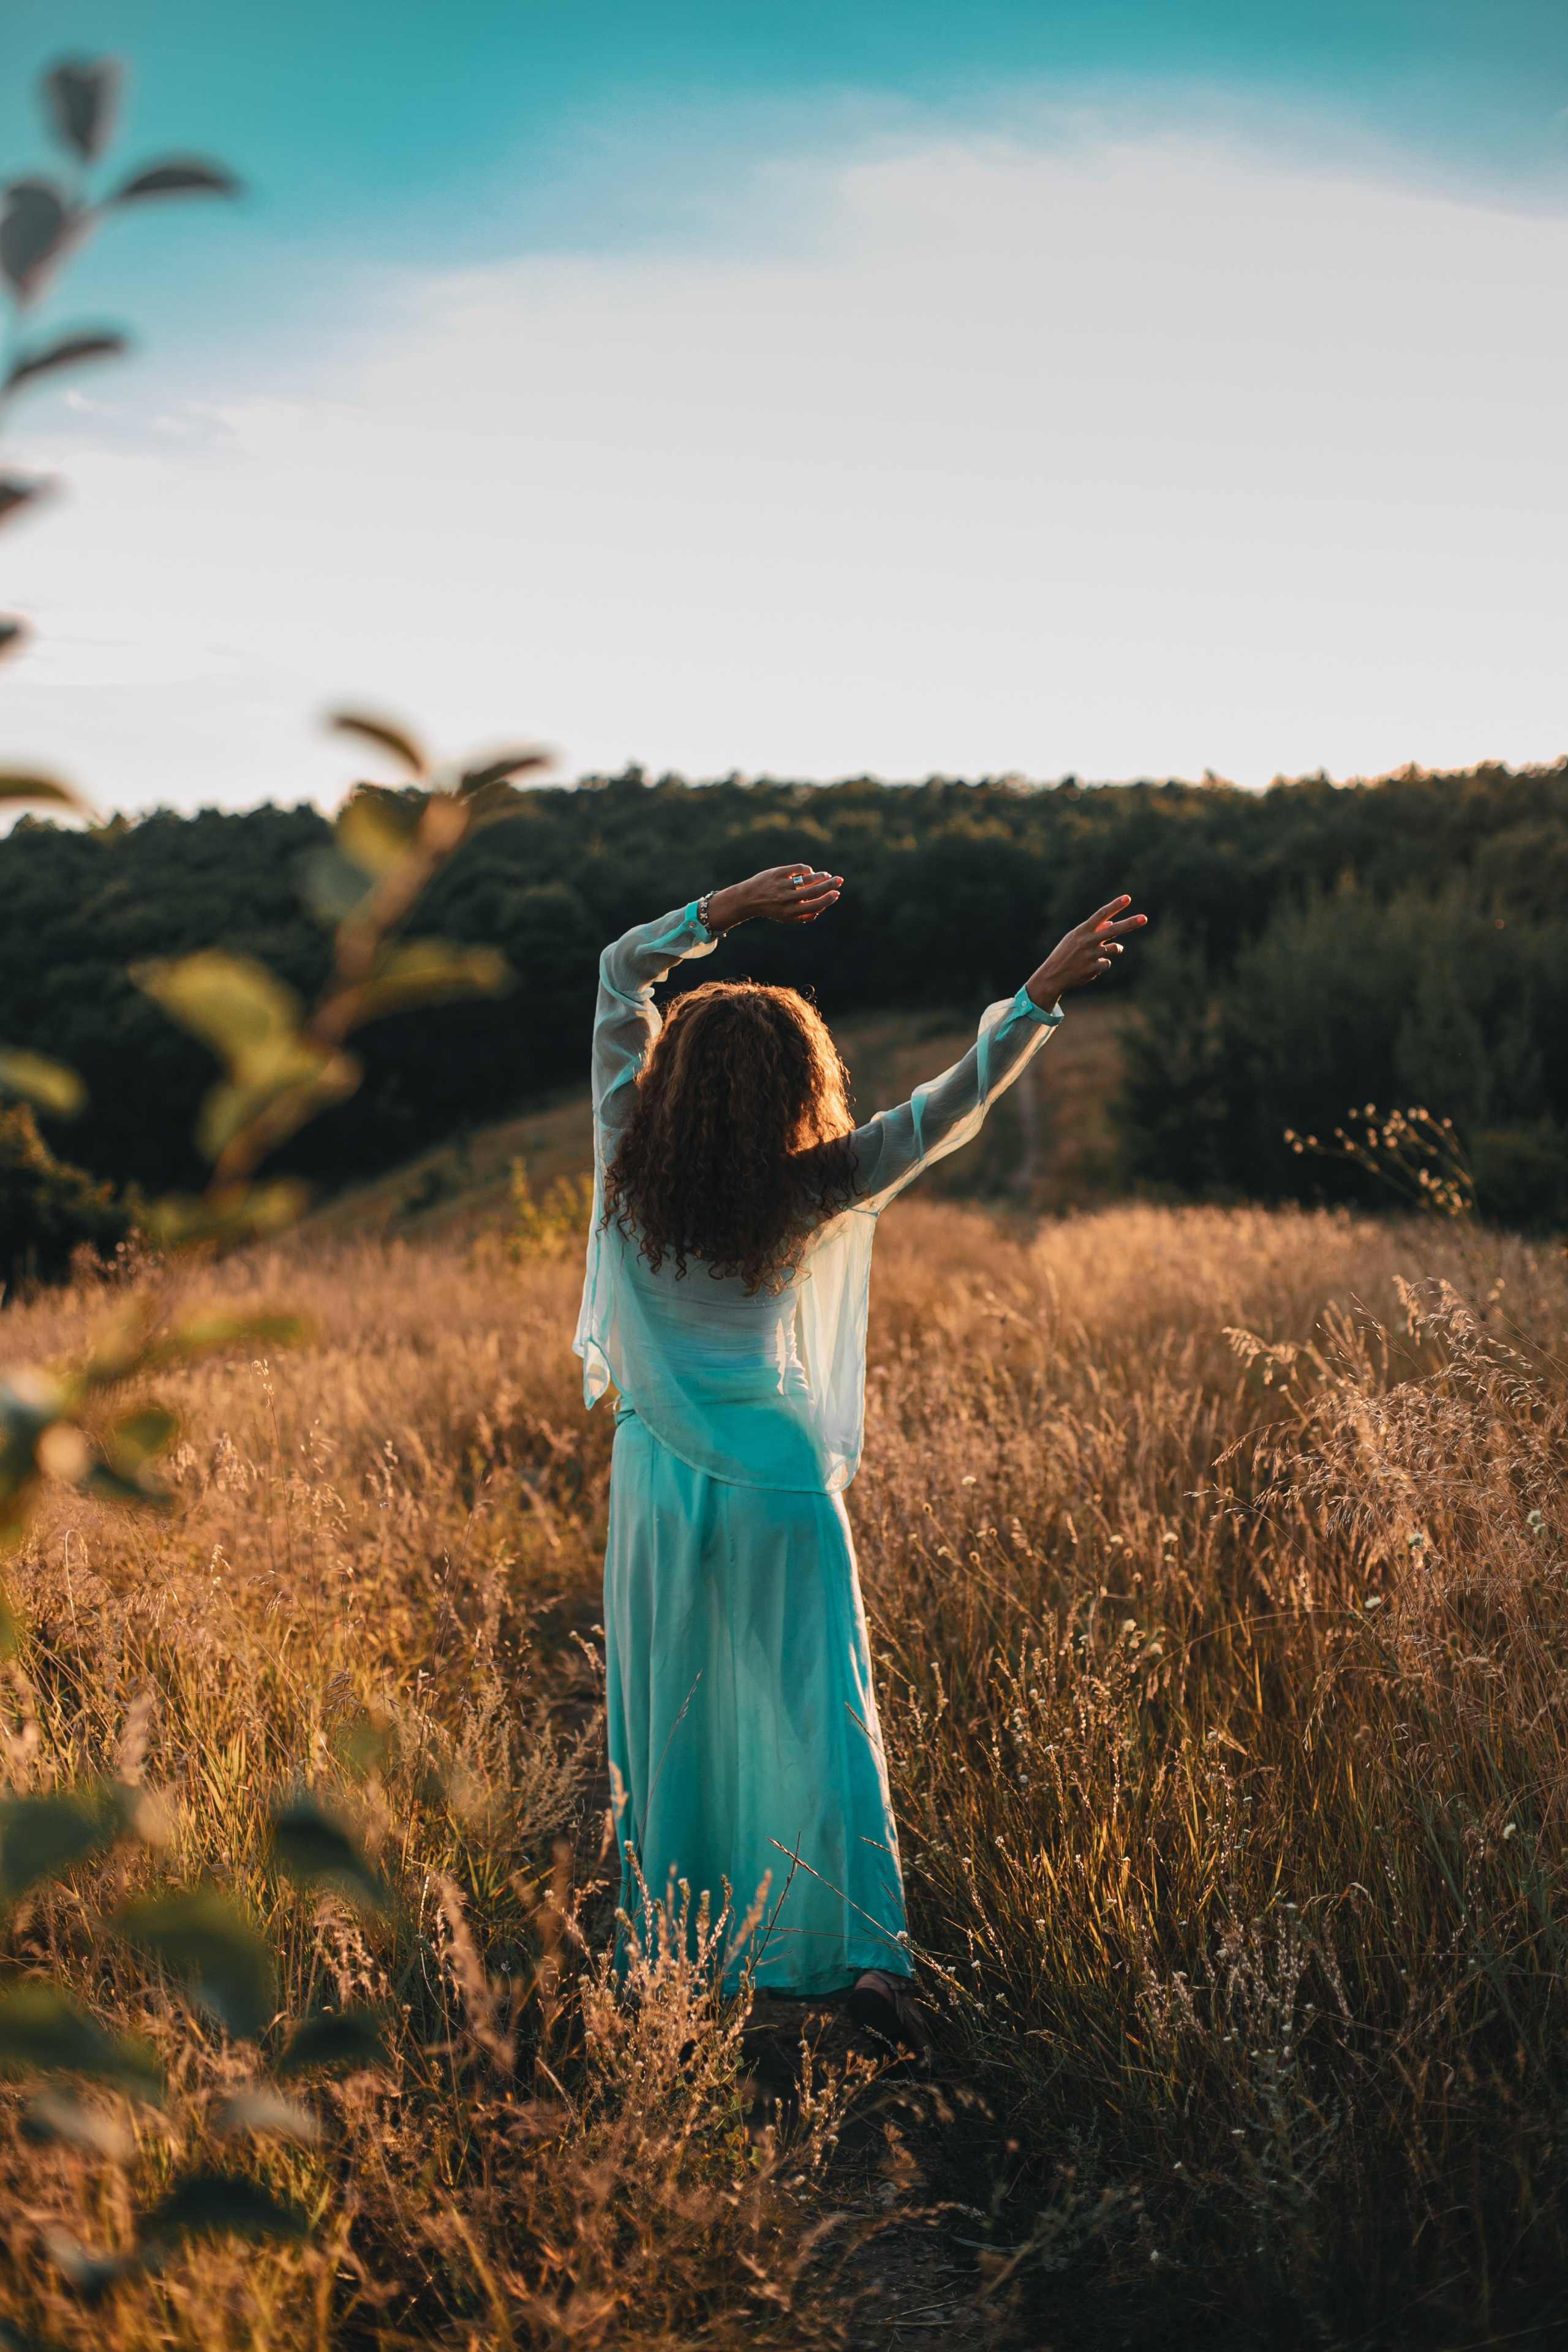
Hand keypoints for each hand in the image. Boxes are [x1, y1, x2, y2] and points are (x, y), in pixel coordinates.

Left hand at [705, 865, 842, 931]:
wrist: (748, 899)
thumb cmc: (772, 908)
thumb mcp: (787, 917)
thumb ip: (805, 916)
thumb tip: (824, 907)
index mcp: (791, 912)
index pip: (816, 905)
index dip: (829, 899)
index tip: (837, 893)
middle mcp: (787, 899)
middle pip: (815, 890)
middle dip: (830, 885)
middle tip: (839, 880)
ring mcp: (782, 885)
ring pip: (808, 878)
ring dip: (821, 876)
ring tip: (827, 875)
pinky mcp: (777, 873)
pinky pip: (798, 868)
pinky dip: (807, 870)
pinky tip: (809, 872)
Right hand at [1026, 895, 1146, 1005]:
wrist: (1053, 976)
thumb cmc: (1065, 953)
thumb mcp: (1075, 938)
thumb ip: (1094, 930)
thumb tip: (1113, 922)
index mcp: (1082, 930)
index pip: (1101, 914)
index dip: (1115, 906)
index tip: (1127, 898)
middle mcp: (1087, 941)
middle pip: (1114, 930)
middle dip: (1130, 923)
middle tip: (1144, 918)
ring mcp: (1091, 955)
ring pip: (1114, 948)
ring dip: (1113, 949)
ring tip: (1098, 954)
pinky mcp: (1093, 969)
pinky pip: (1107, 963)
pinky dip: (1102, 964)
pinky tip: (1090, 967)